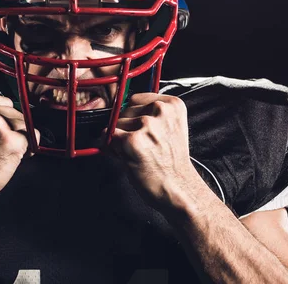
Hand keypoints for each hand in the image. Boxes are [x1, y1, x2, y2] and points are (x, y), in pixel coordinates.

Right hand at [0, 94, 39, 211]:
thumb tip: (16, 111)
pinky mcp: (10, 139)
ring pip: (25, 123)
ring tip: (0, 153)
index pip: (4, 102)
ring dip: (19, 139)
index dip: (4, 120)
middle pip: (15, 112)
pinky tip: (9, 158)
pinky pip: (33, 137)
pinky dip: (27, 150)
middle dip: (12, 130)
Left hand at [104, 93, 201, 210]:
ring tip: (139, 154)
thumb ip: (148, 115)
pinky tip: (131, 159)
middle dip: (125, 128)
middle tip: (142, 147)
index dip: (133, 116)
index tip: (140, 129)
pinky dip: (114, 150)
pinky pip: (109, 138)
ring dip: (120, 140)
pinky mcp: (132, 140)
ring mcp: (147, 125)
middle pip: (124, 110)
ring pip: (115, 125)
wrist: (179, 189)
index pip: (136, 99)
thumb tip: (116, 110)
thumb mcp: (170, 128)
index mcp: (172, 104)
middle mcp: (161, 110)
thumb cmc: (172, 162)